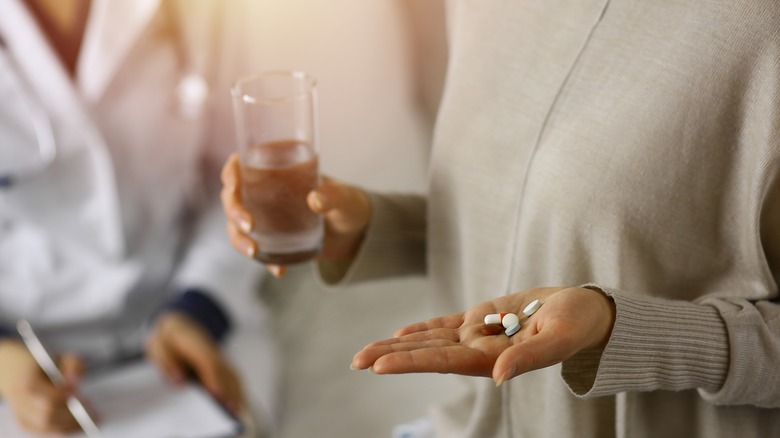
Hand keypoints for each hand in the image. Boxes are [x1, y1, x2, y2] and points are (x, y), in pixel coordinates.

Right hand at [0, 339, 86, 433]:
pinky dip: (63, 429)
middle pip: (47, 415)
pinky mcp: (25, 424)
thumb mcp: (62, 357)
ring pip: (47, 426)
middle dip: (72, 415)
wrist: (17, 371)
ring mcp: (22, 415)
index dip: (64, 395)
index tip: (80, 392)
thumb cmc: (45, 365)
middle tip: (94, 412)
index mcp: (28, 383)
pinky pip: (45, 431)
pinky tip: (79, 424)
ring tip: (91, 419)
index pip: (48, 397)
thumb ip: (74, 364)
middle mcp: (21, 402)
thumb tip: (76, 382)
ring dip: (71, 425)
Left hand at [145, 312, 244, 412]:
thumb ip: (167, 361)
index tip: (217, 393)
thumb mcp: (157, 346)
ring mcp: (217, 355)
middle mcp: (210, 349)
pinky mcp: (220, 363)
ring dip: (236, 390)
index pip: (207, 360)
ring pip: (231, 372)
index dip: (214, 376)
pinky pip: (232, 375)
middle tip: (231, 408)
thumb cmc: (167, 340)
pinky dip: (237, 389)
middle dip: (229, 389)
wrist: (179, 326)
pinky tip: (237, 403)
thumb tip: (180, 380)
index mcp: (193, 343)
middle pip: (224, 369)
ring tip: (236, 410)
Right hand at [220, 153, 371, 276]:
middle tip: (248, 224)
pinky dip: (266, 262)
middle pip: (233, 197)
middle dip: (233, 210)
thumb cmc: (349, 203)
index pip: (243, 165)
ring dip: (238, 238)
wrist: (357, 233)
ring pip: (237, 226)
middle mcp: (265, 193)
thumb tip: (315, 201)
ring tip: (254, 251)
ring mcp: (267, 219)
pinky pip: (260, 251)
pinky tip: (279, 270)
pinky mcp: (274, 241)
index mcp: (277, 171)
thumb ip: (333, 195)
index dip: (231, 172)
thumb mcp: (344, 197)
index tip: (234, 184)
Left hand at [351, 286, 615, 384]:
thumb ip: (528, 359)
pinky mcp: (484, 317)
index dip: (410, 362)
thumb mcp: (556, 339)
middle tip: (355, 361)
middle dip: (390, 356)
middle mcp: (478, 350)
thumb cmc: (576, 325)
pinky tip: (401, 333)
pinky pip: (447, 323)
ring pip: (431, 339)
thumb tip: (498, 376)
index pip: (442, 361)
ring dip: (399, 343)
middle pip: (426, 353)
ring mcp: (479, 334)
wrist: (587, 312)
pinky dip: (424, 328)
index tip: (378, 365)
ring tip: (365, 352)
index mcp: (492, 359)